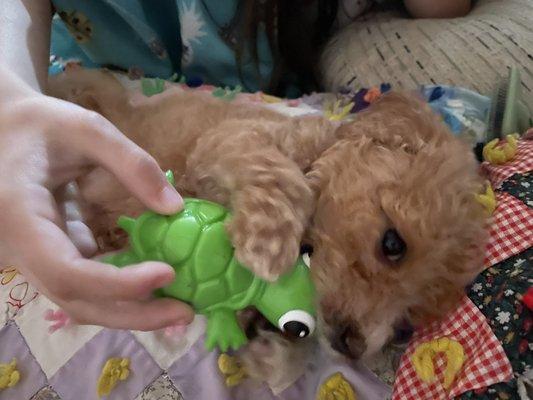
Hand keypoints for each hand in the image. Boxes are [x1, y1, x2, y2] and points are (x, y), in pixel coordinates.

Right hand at [0, 86, 193, 329]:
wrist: (2, 132)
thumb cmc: (37, 124)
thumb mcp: (86, 128)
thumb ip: (132, 163)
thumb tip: (175, 207)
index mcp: (20, 216)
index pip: (67, 270)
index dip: (118, 283)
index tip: (168, 273)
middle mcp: (19, 250)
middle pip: (76, 301)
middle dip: (134, 313)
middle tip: (186, 313)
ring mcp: (33, 258)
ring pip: (80, 301)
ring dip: (131, 309)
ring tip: (179, 307)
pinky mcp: (51, 255)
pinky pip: (85, 283)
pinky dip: (122, 289)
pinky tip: (156, 283)